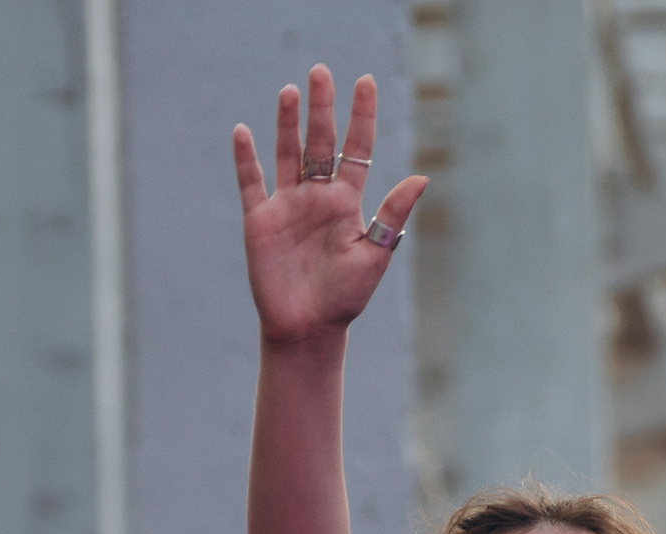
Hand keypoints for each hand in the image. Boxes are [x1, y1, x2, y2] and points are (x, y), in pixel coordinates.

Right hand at [232, 65, 425, 347]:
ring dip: (287, 123)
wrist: (307, 329)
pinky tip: (243, 131)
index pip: (356, 148)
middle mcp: (317, 197)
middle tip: (321, 71)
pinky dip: (246, 158)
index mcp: (347, 202)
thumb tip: (422, 178)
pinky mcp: (261, 221)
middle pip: (320, 142)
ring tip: (290, 91)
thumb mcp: (373, 256)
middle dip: (322, 108)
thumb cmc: (344, 298)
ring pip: (287, 153)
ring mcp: (288, 205)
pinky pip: (252, 183)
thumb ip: (392, 217)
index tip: (364, 81)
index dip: (360, 116)